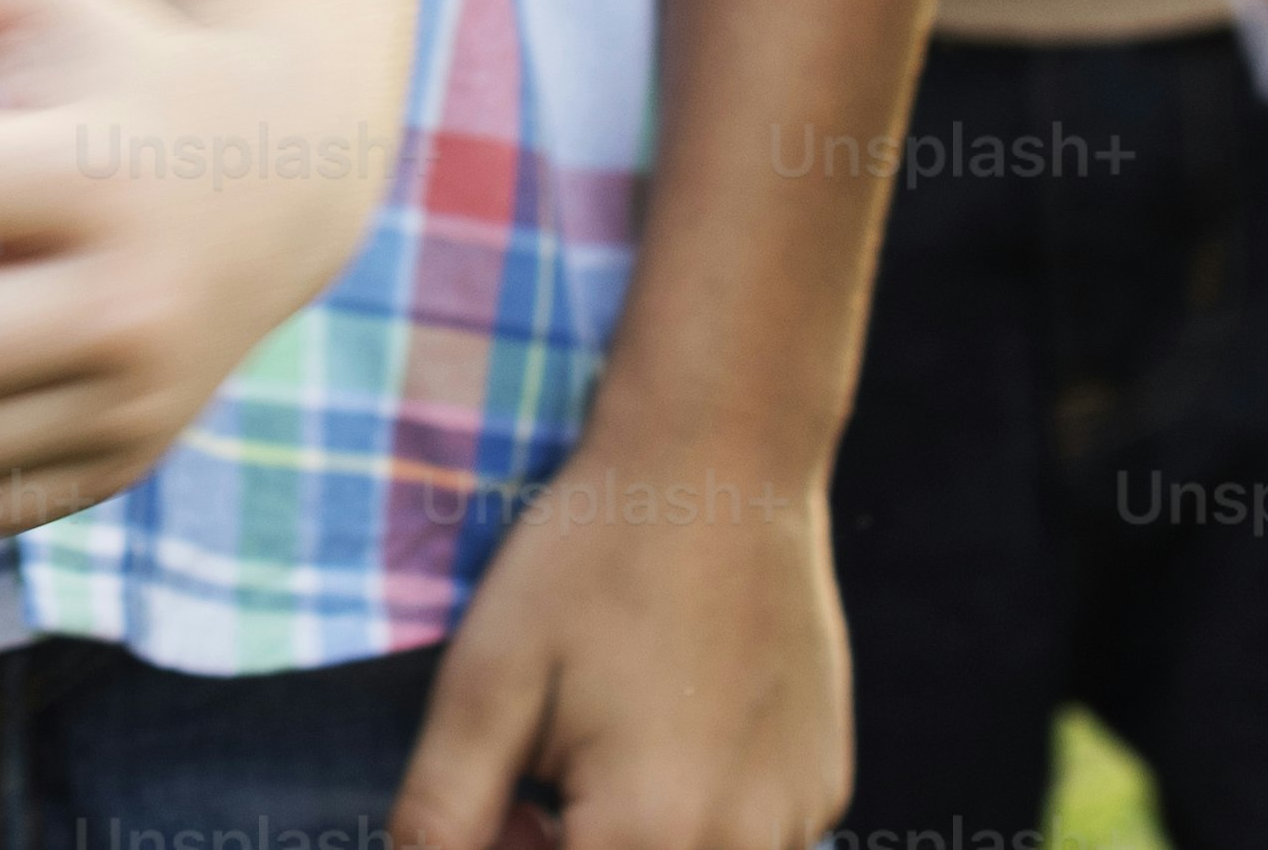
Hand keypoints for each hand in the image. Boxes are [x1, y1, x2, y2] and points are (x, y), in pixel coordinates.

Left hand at [393, 419, 844, 849]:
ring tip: (602, 748)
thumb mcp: (486, 681)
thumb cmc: (594, 560)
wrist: (722, 457)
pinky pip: (747, 842)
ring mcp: (797, 820)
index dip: (514, 849)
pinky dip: (695, 818)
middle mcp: (742, 848)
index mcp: (650, 835)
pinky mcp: (824, 787)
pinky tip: (671, 725)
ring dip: (636, 841)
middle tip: (536, 786)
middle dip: (569, 847)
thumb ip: (444, 813)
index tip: (501, 807)